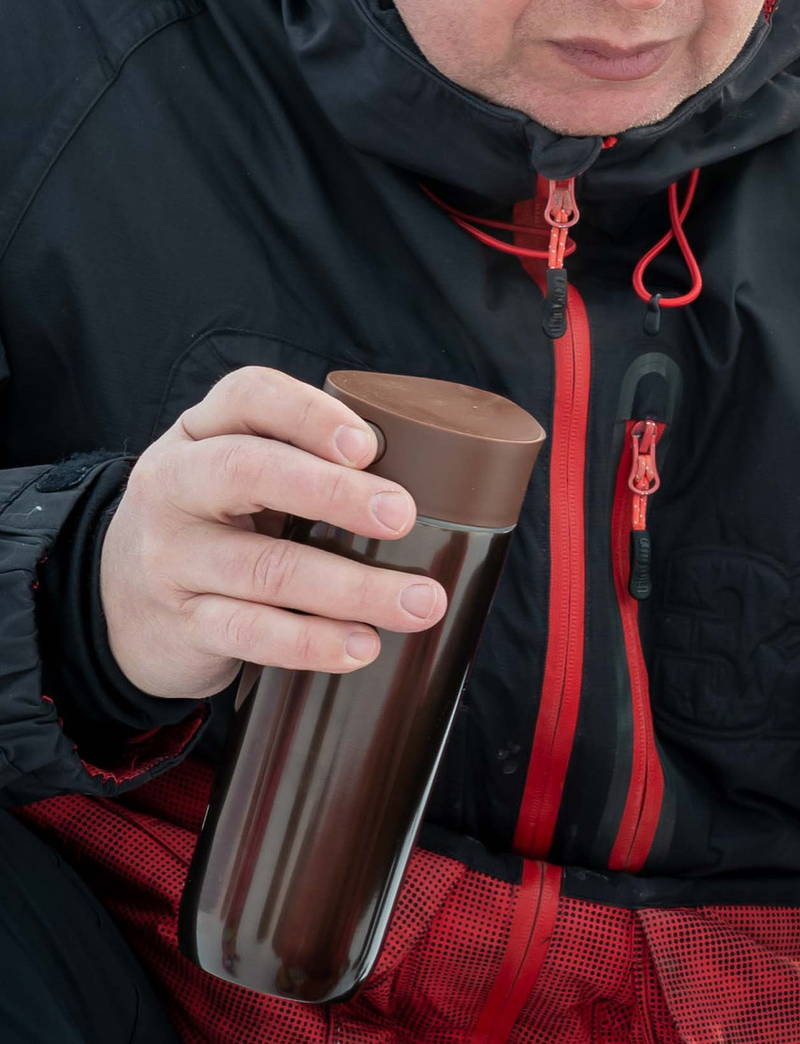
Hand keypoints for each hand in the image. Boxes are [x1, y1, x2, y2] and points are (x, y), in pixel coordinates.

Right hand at [98, 368, 447, 704]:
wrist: (119, 602)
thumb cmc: (214, 523)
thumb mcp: (234, 473)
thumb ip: (303, 461)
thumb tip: (437, 476)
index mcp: (201, 433)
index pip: (247, 397)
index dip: (308, 413)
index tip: (368, 444)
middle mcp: (175, 484)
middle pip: (247, 472)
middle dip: (331, 493)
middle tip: (401, 515)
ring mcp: (172, 556)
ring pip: (262, 567)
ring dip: (349, 587)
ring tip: (419, 603)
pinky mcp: (182, 623)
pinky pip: (248, 632)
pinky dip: (310, 642)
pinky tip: (361, 646)